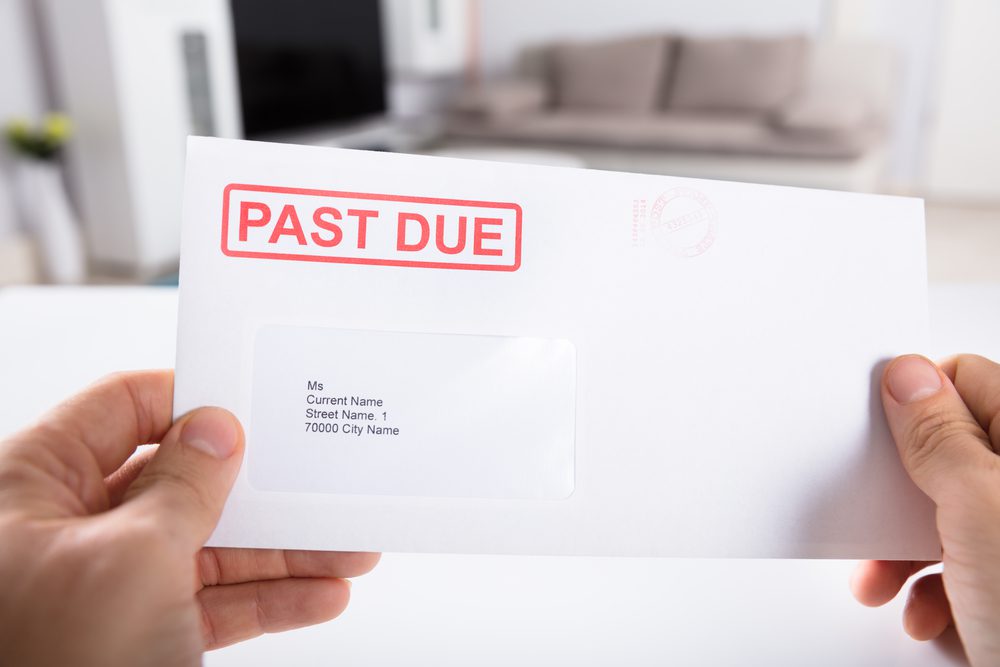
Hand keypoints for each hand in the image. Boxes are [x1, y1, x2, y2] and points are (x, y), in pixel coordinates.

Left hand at [0, 371, 378, 665]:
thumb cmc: (45, 662)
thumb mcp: (131, 556)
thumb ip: (184, 486)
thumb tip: (216, 431)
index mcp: (38, 483)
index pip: (122, 407)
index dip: (191, 399)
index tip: (255, 401)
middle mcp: (70, 527)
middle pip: (182, 482)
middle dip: (262, 491)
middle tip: (318, 483)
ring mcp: (106, 582)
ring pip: (209, 547)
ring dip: (283, 552)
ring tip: (346, 548)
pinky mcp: (137, 632)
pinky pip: (212, 602)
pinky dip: (268, 600)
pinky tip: (318, 595)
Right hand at [851, 354, 999, 664]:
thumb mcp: (981, 510)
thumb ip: (941, 438)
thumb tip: (907, 377)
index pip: (967, 382)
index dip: (915, 400)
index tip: (874, 427)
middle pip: (945, 454)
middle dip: (898, 490)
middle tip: (874, 507)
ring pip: (940, 518)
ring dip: (901, 552)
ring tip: (885, 580)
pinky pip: (954, 570)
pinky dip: (929, 594)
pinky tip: (930, 615)